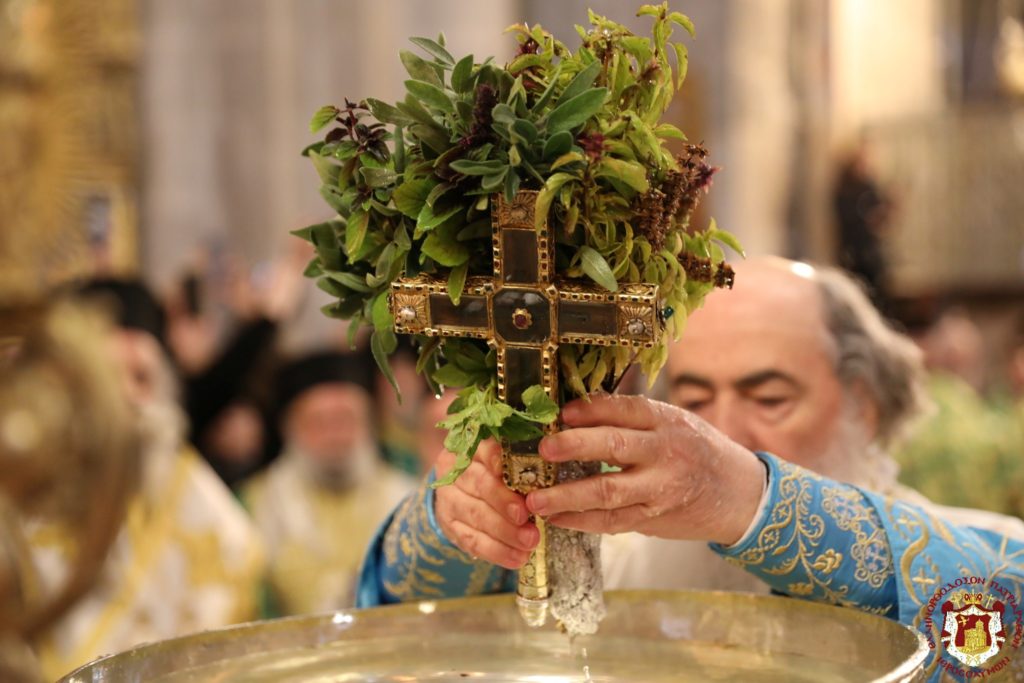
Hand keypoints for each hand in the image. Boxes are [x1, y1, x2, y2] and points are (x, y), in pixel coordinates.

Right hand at [433, 440, 539, 568]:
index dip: (498, 460)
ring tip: (529, 542)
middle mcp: (456, 471)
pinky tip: (517, 559)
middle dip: (504, 502)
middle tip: (526, 516)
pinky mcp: (450, 527)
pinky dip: (496, 552)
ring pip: (476, 515)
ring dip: (504, 531)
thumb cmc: (498, 474)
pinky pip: (472, 541)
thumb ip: (523, 465)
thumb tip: (550, 479)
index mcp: (473, 449)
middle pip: (480, 484)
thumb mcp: (507, 462)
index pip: (484, 450)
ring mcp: (449, 500)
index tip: (515, 473)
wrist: (464, 492)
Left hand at [525, 394, 764, 545]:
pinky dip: (581, 521)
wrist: (739, 494)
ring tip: (536, 500)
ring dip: (567, 496)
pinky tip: (557, 518)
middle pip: (614, 446)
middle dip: (574, 446)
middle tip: (543, 449)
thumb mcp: (674, 423)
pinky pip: (612, 522)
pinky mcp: (654, 518)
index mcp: (666, 421)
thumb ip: (632, 419)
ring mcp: (659, 488)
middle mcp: (664, 452)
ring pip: (608, 491)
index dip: (590, 410)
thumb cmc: (696, 451)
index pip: (624, 409)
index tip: (561, 412)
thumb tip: (576, 411)